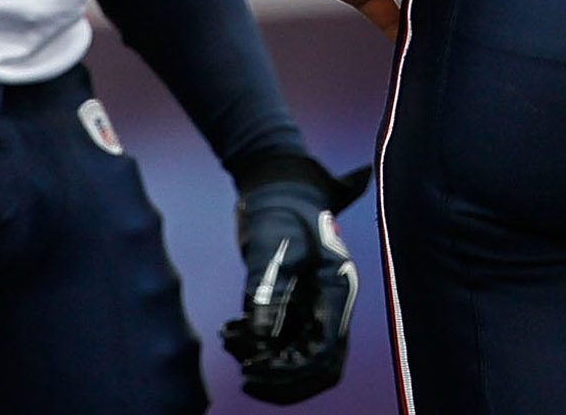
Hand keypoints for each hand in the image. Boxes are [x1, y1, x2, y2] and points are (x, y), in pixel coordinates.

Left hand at [223, 154, 369, 402]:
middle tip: (244, 377)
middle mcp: (330, 305)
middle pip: (317, 367)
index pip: (323, 354)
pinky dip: (255, 344)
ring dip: (263, 359)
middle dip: (281, 379)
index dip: (289, 372)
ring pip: (296, 357)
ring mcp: (313, 307)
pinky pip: (280, 342)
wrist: (278, 187)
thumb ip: (267, 295)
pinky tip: (230, 330)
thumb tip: (258, 341)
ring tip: (229, 338)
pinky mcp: (296, 305)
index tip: (251, 371)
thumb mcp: (273, 249)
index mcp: (336, 292)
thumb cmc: (281, 211)